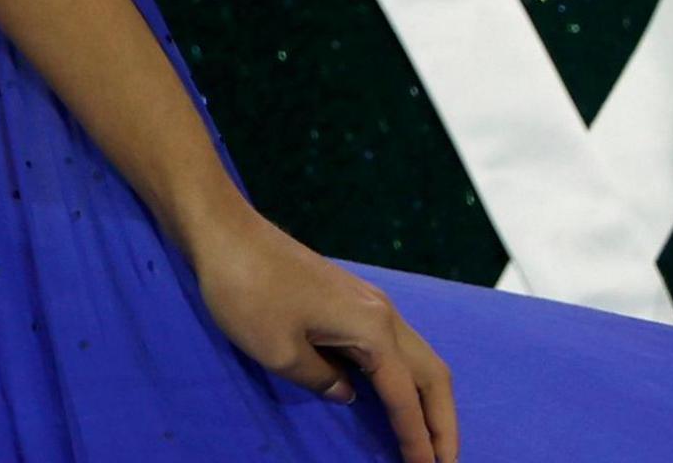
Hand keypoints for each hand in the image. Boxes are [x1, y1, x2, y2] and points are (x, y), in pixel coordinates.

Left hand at [190, 202, 458, 462]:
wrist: (226, 233)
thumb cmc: (248, 293)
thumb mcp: (279, 352)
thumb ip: (322, 380)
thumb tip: (348, 394)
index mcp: (371, 329)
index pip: (405, 397)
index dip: (417, 438)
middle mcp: (382, 313)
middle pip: (431, 375)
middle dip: (443, 422)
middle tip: (446, 462)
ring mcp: (370, 302)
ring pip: (418, 358)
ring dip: (429, 400)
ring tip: (431, 438)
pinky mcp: (352, 299)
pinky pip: (396, 346)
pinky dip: (408, 378)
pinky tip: (399, 397)